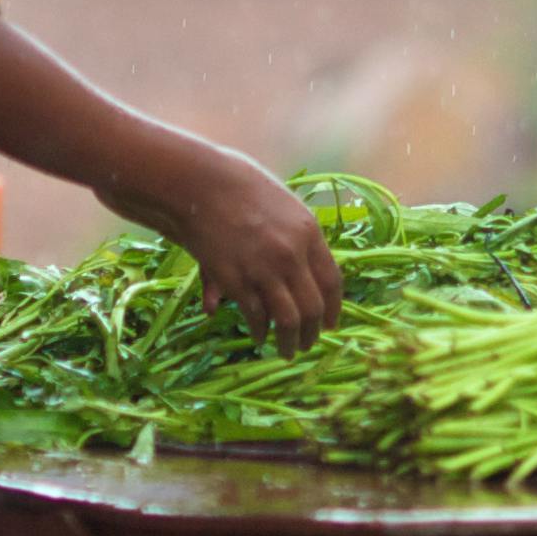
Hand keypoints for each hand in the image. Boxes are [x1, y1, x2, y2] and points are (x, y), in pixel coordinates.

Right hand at [169, 151, 348, 337]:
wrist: (202, 185)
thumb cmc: (242, 189)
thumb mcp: (283, 209)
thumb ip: (296, 244)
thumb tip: (297, 277)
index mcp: (309, 234)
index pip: (332, 282)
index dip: (334, 308)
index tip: (331, 325)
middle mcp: (292, 255)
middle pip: (313, 307)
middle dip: (312, 333)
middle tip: (307, 345)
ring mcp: (264, 269)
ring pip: (289, 320)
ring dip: (290, 342)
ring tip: (287, 351)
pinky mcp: (236, 280)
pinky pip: (256, 316)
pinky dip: (260, 331)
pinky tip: (259, 336)